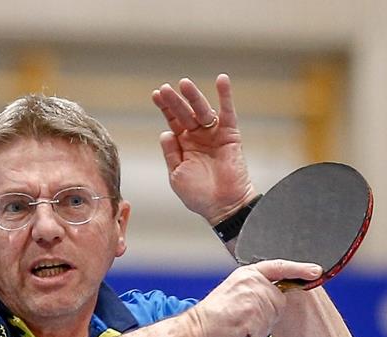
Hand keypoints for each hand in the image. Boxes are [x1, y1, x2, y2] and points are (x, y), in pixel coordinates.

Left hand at [153, 74, 257, 224]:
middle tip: (165, 89)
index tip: (156, 94)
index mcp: (184, 145)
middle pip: (184, 112)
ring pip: (202, 110)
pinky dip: (225, 96)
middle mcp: (198, 137)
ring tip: (184, 84)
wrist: (222, 206)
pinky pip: (228, 112)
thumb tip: (165, 133)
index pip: (173, 121)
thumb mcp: (177, 174)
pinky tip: (222, 80)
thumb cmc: (198, 195)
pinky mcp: (230, 135)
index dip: (165, 108)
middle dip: (174, 101)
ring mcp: (214, 135)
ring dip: (194, 96)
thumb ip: (170, 153)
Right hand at [185, 259, 323, 336]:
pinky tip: (238, 333)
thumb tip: (276, 295)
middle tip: (244, 320)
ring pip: (273, 318)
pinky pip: (264, 331)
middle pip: (279, 301)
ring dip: (259, 328)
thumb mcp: (235, 292)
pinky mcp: (253, 314)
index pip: (279, 267)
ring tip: (239, 326)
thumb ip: (256, 290)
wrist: (196, 329)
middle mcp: (253, 282)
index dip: (300, 268)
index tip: (316, 271)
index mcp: (248, 274)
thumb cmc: (214, 316)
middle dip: (267, 316)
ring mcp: (254, 297)